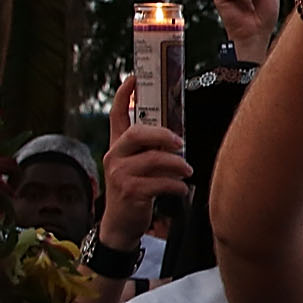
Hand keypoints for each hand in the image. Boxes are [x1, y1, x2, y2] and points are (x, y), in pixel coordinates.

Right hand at [100, 76, 192, 247]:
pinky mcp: (130, 191)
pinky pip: (160, 183)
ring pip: (154, 159)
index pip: (116, 115)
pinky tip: (181, 190)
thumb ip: (150, 151)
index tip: (133, 77)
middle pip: (137, 132)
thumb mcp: (137, 167)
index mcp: (117, 146)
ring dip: (177, 165)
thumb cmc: (135, 191)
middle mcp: (114, 156)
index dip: (123, 95)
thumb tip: (177, 138)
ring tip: (187, 171)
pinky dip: (177, 186)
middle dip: (162, 134)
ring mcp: (120, 174)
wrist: (120, 224)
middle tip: (180, 142)